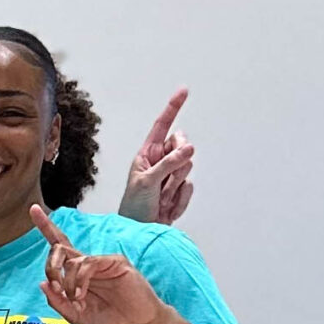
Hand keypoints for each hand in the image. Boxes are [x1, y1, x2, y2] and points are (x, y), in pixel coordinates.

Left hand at [33, 208, 167, 323]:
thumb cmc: (110, 319)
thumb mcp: (77, 316)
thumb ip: (59, 302)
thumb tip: (42, 284)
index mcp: (77, 273)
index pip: (59, 246)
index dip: (46, 227)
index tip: (34, 208)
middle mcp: (87, 263)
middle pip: (59, 248)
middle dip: (50, 266)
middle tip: (55, 285)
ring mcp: (101, 261)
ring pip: (72, 260)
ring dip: (68, 282)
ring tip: (76, 298)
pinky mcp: (114, 262)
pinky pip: (88, 263)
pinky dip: (80, 279)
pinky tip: (81, 293)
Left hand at [118, 87, 194, 223]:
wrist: (140, 232)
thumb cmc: (134, 207)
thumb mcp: (147, 182)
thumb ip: (168, 163)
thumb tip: (189, 147)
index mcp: (147, 153)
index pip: (162, 126)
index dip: (173, 108)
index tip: (184, 91)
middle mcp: (161, 160)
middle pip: (183, 144)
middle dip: (178, 159)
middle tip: (166, 178)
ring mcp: (171, 175)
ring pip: (188, 166)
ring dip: (175, 184)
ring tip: (160, 197)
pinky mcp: (179, 190)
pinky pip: (189, 187)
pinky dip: (179, 200)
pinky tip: (166, 208)